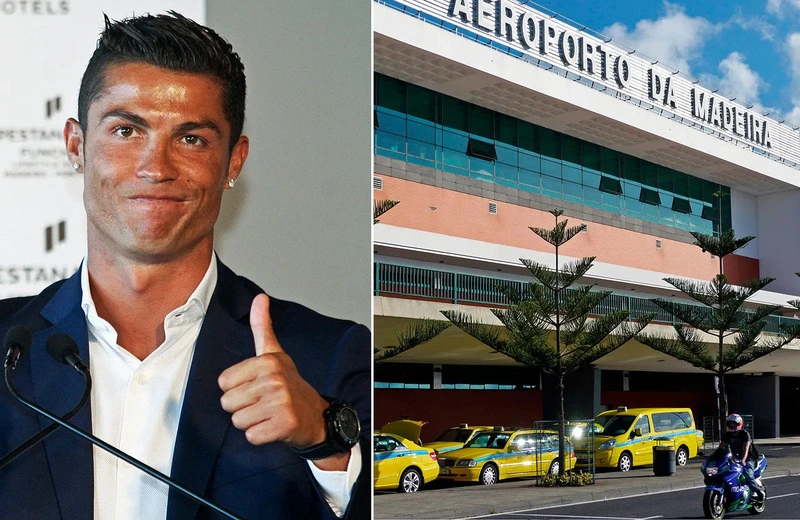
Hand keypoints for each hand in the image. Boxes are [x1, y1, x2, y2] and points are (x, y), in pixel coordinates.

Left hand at [218, 294, 329, 448]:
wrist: (316, 415)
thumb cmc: (290, 384)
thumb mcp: (275, 354)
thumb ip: (262, 327)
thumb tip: (260, 297)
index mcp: (267, 362)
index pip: (223, 382)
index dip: (236, 388)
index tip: (256, 387)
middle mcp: (274, 380)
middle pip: (228, 403)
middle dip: (242, 407)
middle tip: (263, 403)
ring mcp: (281, 403)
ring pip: (238, 421)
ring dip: (251, 422)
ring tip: (268, 414)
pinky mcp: (284, 425)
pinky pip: (251, 436)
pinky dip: (261, 436)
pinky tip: (274, 426)